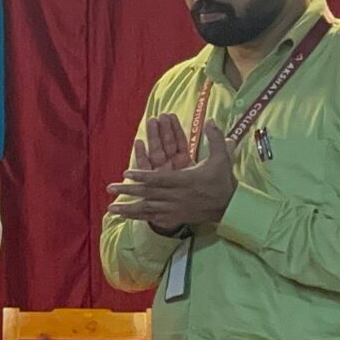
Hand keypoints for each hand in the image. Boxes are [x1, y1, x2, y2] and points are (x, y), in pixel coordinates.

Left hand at [107, 121, 236, 231]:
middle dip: (128, 191)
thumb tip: (209, 120)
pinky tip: (127, 218)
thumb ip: (215, 139)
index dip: (143, 176)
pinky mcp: (176, 218)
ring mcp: (175, 209)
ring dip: (129, 209)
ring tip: (111, 208)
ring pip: (148, 210)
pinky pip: (155, 219)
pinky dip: (141, 218)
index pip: (160, 179)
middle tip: (109, 188)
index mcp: (185, 181)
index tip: (126, 173)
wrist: (230, 207)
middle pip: (148, 194)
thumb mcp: (222, 158)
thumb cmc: (222, 181)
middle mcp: (177, 196)